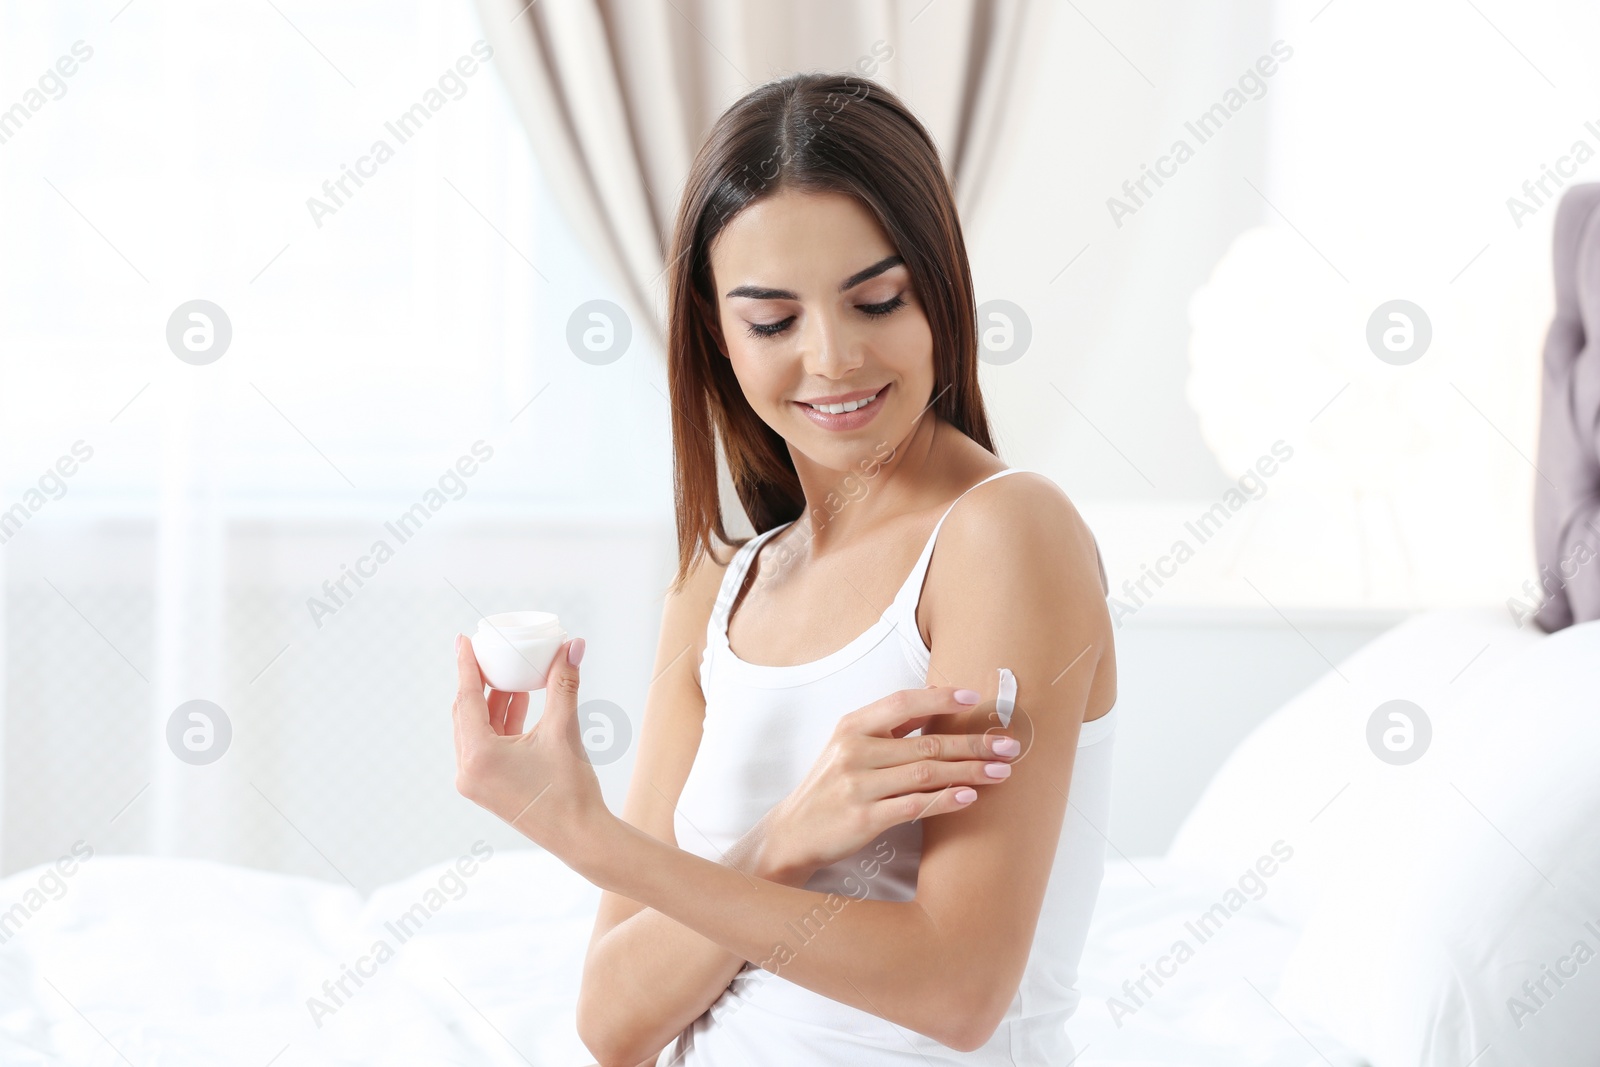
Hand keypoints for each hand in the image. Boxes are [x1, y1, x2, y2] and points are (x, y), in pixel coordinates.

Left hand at [450, 632, 607, 854]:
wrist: (581, 836)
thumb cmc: (571, 789)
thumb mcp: (564, 730)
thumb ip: (563, 684)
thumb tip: (574, 645)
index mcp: (478, 755)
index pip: (466, 698)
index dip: (465, 664)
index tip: (463, 639)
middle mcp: (468, 770)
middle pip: (467, 712)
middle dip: (480, 680)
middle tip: (490, 652)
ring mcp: (476, 781)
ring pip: (477, 729)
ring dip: (494, 700)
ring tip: (512, 673)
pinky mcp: (489, 787)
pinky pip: (487, 745)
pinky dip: (501, 722)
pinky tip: (520, 702)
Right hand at [764, 686, 1020, 878]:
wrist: (793, 832)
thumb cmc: (830, 787)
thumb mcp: (848, 747)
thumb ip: (887, 729)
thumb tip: (937, 706)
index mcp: (852, 726)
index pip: (903, 702)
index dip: (941, 698)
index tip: (976, 698)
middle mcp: (855, 751)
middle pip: (926, 742)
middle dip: (973, 743)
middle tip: (1008, 745)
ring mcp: (858, 785)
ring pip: (926, 773)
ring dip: (969, 772)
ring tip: (1000, 772)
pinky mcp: (864, 818)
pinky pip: (914, 805)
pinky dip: (945, 800)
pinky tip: (969, 797)